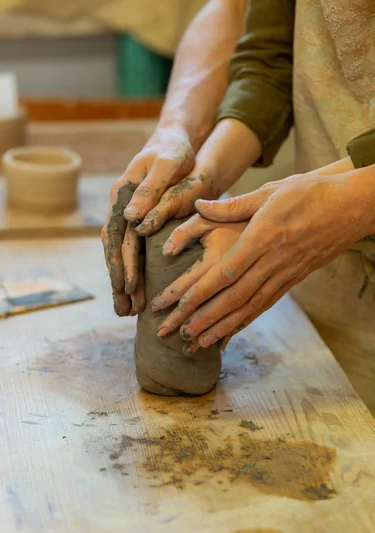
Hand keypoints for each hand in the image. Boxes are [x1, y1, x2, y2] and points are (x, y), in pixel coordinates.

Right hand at [101, 126, 200, 315]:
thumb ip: (150, 190)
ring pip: (119, 254)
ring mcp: (126, 216)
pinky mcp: (136, 222)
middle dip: (119, 282)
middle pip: (114, 251)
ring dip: (122, 283)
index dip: (121, 263)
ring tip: (127, 311)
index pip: (117, 235)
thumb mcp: (166, 164)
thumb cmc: (172, 151)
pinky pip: (128, 251)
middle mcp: (120, 208)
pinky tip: (134, 291)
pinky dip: (129, 272)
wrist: (173, 142)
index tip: (127, 287)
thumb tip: (131, 218)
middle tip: (125, 311)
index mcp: (122, 195)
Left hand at [154, 170, 367, 348]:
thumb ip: (233, 205)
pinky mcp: (295, 278)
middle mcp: (273, 261)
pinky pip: (268, 303)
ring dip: (225, 325)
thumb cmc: (310, 193)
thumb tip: (199, 205)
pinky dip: (248, 319)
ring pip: (251, 305)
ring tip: (203, 341)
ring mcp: (286, 273)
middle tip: (183, 333)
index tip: (180, 306)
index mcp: (263, 237)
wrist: (351, 206)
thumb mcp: (269, 191)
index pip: (226, 271)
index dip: (202, 292)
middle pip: (235, 296)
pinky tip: (234, 330)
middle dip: (207, 317)